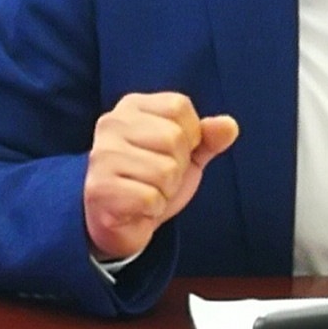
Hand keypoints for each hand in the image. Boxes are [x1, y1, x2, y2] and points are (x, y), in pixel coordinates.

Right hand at [83, 92, 238, 260]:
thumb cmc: (150, 180)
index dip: (190, 135)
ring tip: (147, 191)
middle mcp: (112, 124)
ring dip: (165, 190)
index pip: (179, 106)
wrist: (115, 222)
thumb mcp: (186, 155)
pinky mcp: (99, 188)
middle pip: (174, 138)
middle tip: (158, 178)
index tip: (171, 152)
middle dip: (177, 167)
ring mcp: (103, 155)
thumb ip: (208, 138)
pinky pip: (150, 198)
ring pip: (165, 171)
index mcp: (132, 107)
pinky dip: (152, 209)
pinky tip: (138, 207)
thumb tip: (229, 125)